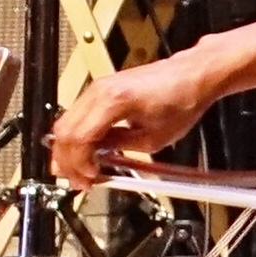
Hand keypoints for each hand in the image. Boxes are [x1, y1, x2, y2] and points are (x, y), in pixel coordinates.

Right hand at [49, 46, 234, 188]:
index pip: (79, 139)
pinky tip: (87, 153)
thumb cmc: (181, 100)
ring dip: (69, 150)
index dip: (79, 164)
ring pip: (65, 123)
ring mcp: (97, 87)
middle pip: (64, 131)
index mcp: (114, 102)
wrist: (191, 76)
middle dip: (68, 161)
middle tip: (79, 181)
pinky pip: (76, 115)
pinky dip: (77, 137)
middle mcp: (100, 91)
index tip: (89, 179)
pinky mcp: (100, 89)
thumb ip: (120, 151)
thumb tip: (98, 161)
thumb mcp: (153, 139)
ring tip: (81, 171)